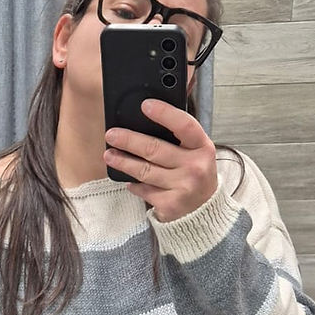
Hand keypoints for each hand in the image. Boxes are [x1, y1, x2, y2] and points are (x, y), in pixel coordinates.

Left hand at [103, 99, 217, 221]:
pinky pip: (144, 190)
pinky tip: (128, 180)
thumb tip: (148, 117)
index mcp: (203, 148)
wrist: (204, 209)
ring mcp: (182, 187)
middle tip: (111, 134)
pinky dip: (133, 184)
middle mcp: (195, 167)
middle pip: (155, 149)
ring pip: (144, 171)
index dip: (164, 113)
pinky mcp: (169, 204)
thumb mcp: (197, 152)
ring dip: (123, 161)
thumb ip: (179, 136)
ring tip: (109, 155)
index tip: (145, 105)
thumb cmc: (195, 173)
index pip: (184, 125)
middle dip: (129, 140)